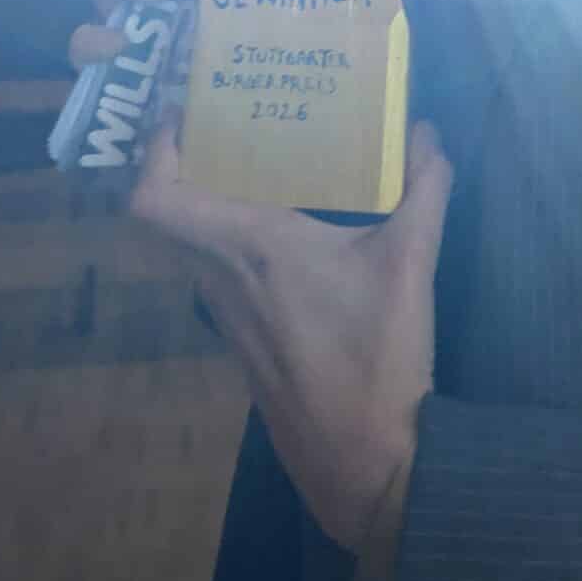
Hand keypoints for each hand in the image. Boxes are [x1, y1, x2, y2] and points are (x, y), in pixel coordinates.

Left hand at [131, 116, 453, 567]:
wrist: (366, 466)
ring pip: (196, 250)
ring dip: (213, 207)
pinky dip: (237, 247)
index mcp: (249, 250)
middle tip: (231, 123)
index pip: (156, 200)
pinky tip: (290, 236)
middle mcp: (223, 281)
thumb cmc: (377, 358)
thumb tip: (429, 131)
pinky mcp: (247, 349)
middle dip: (189, 165)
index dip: (153, 152)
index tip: (181, 114)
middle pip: (170, 216)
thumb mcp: (412, 263)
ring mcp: (229, 321)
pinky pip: (222, 280)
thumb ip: (424, 189)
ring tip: (262, 166)